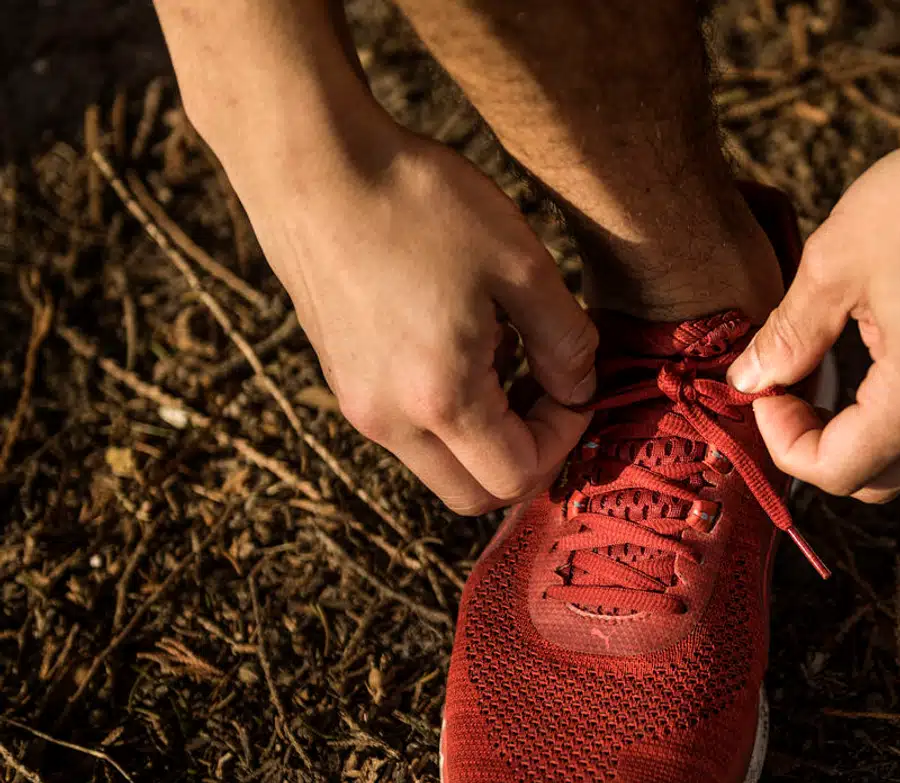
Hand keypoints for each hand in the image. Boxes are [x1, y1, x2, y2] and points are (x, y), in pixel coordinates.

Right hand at [234, 122, 596, 514]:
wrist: (313, 163)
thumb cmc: (421, 204)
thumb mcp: (521, 264)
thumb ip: (567, 340)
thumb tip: (581, 388)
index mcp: (440, 399)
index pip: (518, 475)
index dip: (564, 439)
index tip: (576, 383)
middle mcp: (389, 420)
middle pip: (475, 495)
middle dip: (526, 457)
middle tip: (550, 390)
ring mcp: (357, 404)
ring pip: (440, 467)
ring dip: (486, 436)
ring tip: (507, 354)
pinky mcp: (342, 380)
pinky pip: (408, 431)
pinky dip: (448, 414)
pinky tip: (462, 341)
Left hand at [727, 105, 899, 502]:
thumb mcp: (837, 262)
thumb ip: (789, 336)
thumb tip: (750, 380)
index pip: (835, 472)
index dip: (783, 442)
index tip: (765, 388)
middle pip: (876, 479)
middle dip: (819, 445)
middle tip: (788, 385)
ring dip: (861, 427)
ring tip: (832, 359)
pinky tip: (884, 343)